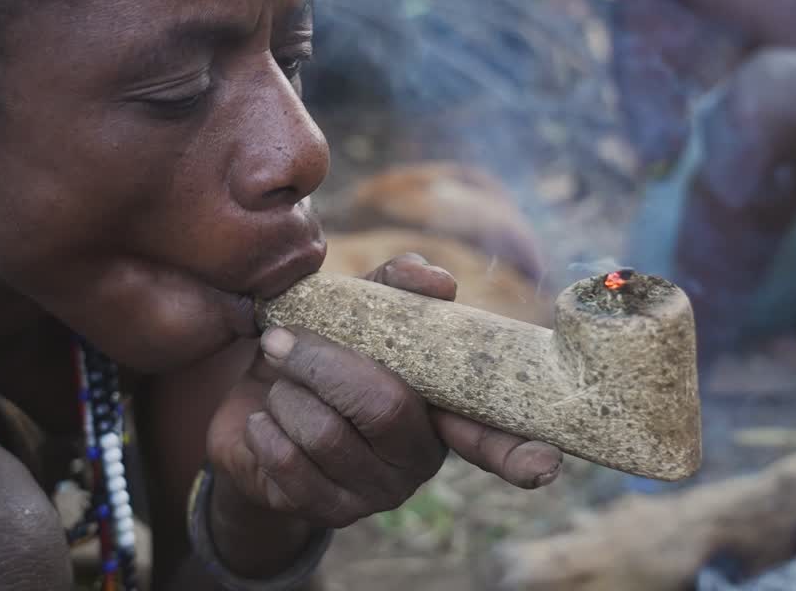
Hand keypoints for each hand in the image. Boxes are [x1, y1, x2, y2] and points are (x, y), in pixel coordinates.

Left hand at [206, 254, 564, 532]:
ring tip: (277, 381)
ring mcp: (376, 491)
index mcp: (440, 406)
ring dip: (285, 393)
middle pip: (383, 406)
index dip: (517, 450)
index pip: (490, 436)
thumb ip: (393, 287)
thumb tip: (439, 282)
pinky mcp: (328, 512)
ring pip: (325, 433)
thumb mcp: (351, 311)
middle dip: (322, 362)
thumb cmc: (316, 351)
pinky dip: (265, 427)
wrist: (249, 405)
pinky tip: (263, 418)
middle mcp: (420, 456)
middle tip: (281, 339)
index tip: (546, 465)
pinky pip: (290, 464)